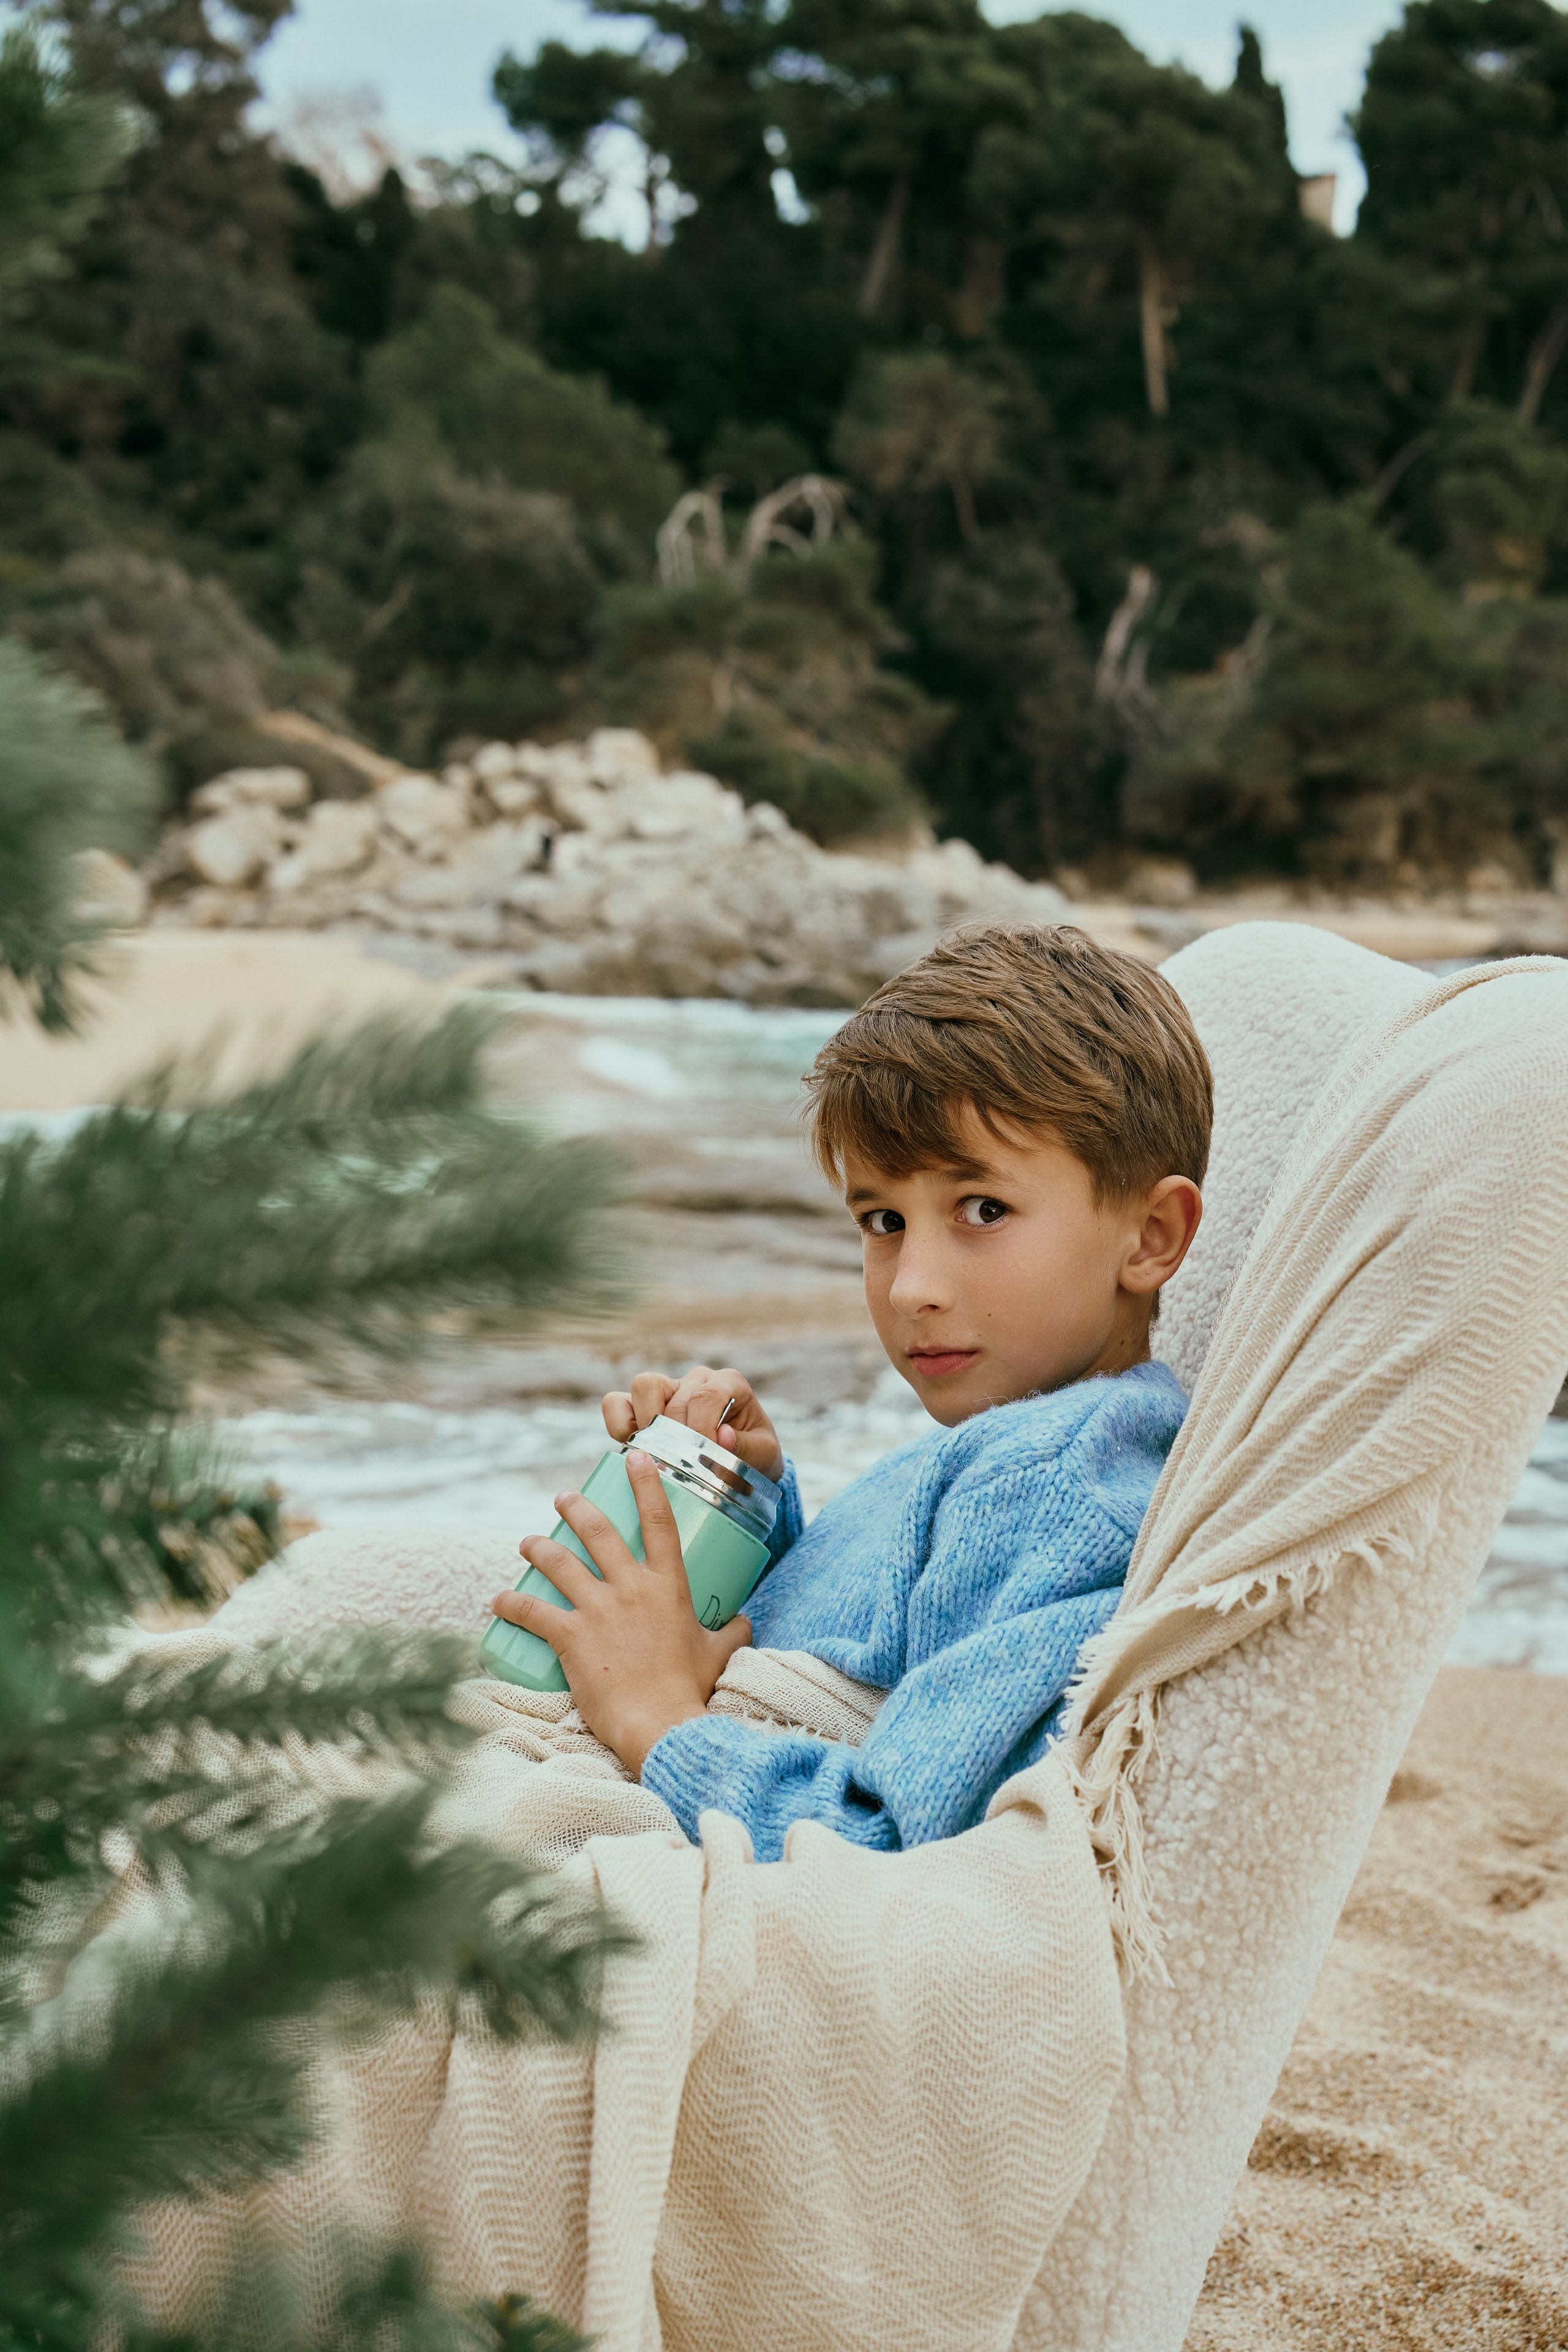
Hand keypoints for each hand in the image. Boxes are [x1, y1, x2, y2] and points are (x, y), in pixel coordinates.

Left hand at [489, 1449, 752, 1776]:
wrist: (660, 1724)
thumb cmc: (691, 1689)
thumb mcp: (719, 1653)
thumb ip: (732, 1630)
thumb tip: (744, 1620)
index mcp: (669, 1586)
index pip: (660, 1521)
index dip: (646, 1485)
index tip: (635, 1457)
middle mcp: (631, 1588)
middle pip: (598, 1532)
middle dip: (576, 1508)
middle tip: (563, 1498)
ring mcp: (598, 1609)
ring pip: (559, 1562)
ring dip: (538, 1547)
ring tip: (527, 1542)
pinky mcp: (570, 1636)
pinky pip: (532, 1611)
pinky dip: (512, 1603)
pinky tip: (498, 1602)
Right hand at [601, 1363, 783, 1483]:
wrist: (746, 1462)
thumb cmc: (756, 1454)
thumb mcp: (763, 1454)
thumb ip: (746, 1447)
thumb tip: (722, 1436)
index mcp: (729, 1383)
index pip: (705, 1396)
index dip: (700, 1428)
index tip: (704, 1459)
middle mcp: (698, 1379)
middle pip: (673, 1395)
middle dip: (675, 1436)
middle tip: (683, 1465)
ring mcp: (670, 1387)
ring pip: (643, 1386)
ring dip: (646, 1424)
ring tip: (658, 1454)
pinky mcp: (644, 1404)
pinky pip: (617, 1401)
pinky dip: (619, 1424)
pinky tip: (636, 1448)